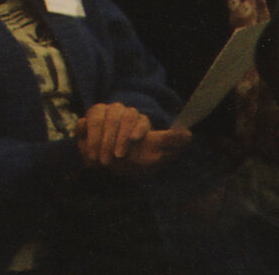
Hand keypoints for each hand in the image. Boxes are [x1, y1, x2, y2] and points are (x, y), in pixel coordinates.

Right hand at [75, 103, 190, 173]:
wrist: (98, 164)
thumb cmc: (128, 161)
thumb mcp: (150, 157)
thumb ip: (170, 143)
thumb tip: (189, 135)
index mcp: (139, 121)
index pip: (141, 119)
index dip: (138, 128)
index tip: (135, 141)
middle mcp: (124, 113)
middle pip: (124, 116)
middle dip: (119, 139)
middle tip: (115, 158)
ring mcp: (107, 112)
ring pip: (107, 118)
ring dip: (104, 141)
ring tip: (102, 160)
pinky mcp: (89, 117)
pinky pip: (91, 121)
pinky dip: (90, 136)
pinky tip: (90, 152)